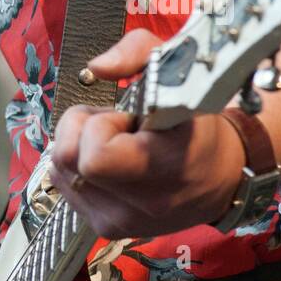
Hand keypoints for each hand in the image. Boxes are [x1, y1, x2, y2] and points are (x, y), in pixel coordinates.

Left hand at [48, 29, 245, 237]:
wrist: (219, 176)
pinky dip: (78, 166)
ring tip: (117, 142)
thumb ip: (136, 52)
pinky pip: (64, 185)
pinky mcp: (106, 228)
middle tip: (117, 125)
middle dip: (83, 130)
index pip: (96, 157)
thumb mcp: (178, 72)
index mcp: (165, 169)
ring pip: (60, 172)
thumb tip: (96, 67)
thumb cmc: (196, 123)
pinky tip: (109, 161)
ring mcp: (121, 222)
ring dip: (80, 147)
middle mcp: (142, 205)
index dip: (100, 127)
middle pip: (69, 160)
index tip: (126, 118)